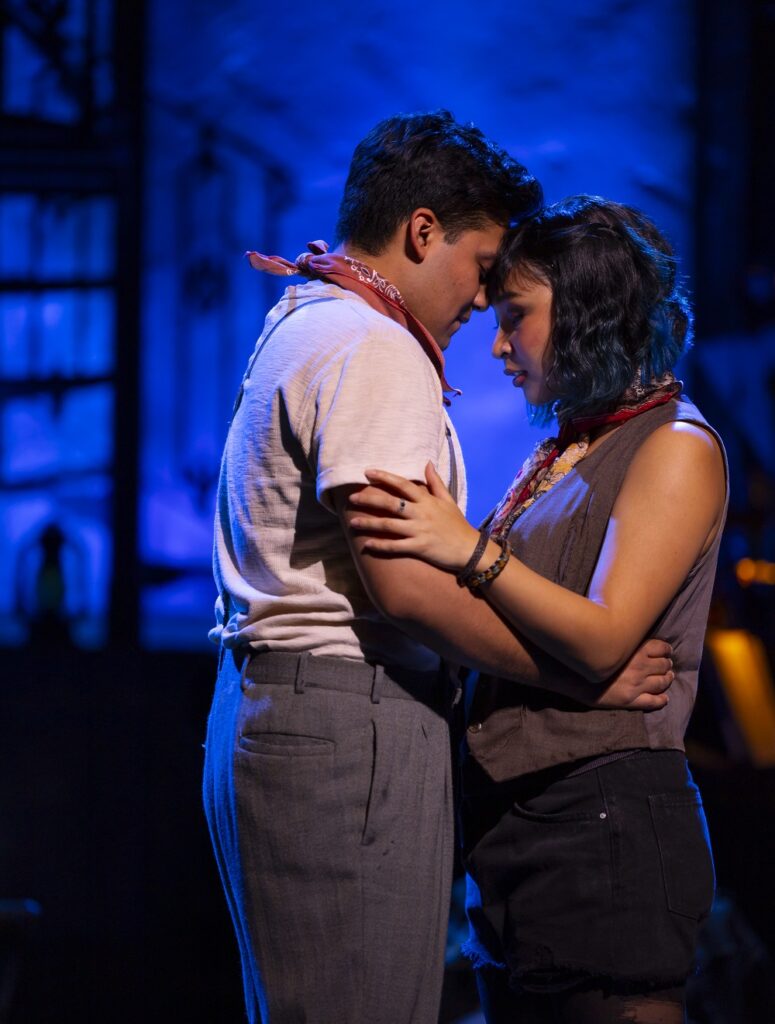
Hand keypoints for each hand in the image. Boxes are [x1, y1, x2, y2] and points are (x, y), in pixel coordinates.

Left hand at [349, 462, 479, 571]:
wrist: (470, 549)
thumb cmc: (457, 524)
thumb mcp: (448, 500)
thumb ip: (435, 482)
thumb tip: (427, 462)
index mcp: (427, 500)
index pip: (402, 484)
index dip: (384, 477)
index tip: (367, 472)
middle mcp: (421, 513)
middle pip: (390, 503)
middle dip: (369, 499)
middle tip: (352, 498)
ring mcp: (419, 531)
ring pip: (388, 525)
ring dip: (368, 524)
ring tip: (352, 522)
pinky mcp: (419, 547)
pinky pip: (395, 546)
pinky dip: (380, 546)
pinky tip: (367, 545)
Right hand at [588, 639, 673, 711]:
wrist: (575, 677)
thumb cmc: (590, 657)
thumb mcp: (610, 643)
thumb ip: (626, 642)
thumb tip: (637, 639)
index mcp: (635, 650)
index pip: (661, 648)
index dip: (666, 650)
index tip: (667, 652)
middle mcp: (640, 667)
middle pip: (664, 665)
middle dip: (667, 665)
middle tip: (667, 666)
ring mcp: (637, 685)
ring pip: (662, 682)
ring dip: (667, 679)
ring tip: (668, 678)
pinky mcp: (631, 700)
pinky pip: (653, 701)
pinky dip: (662, 700)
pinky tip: (664, 698)